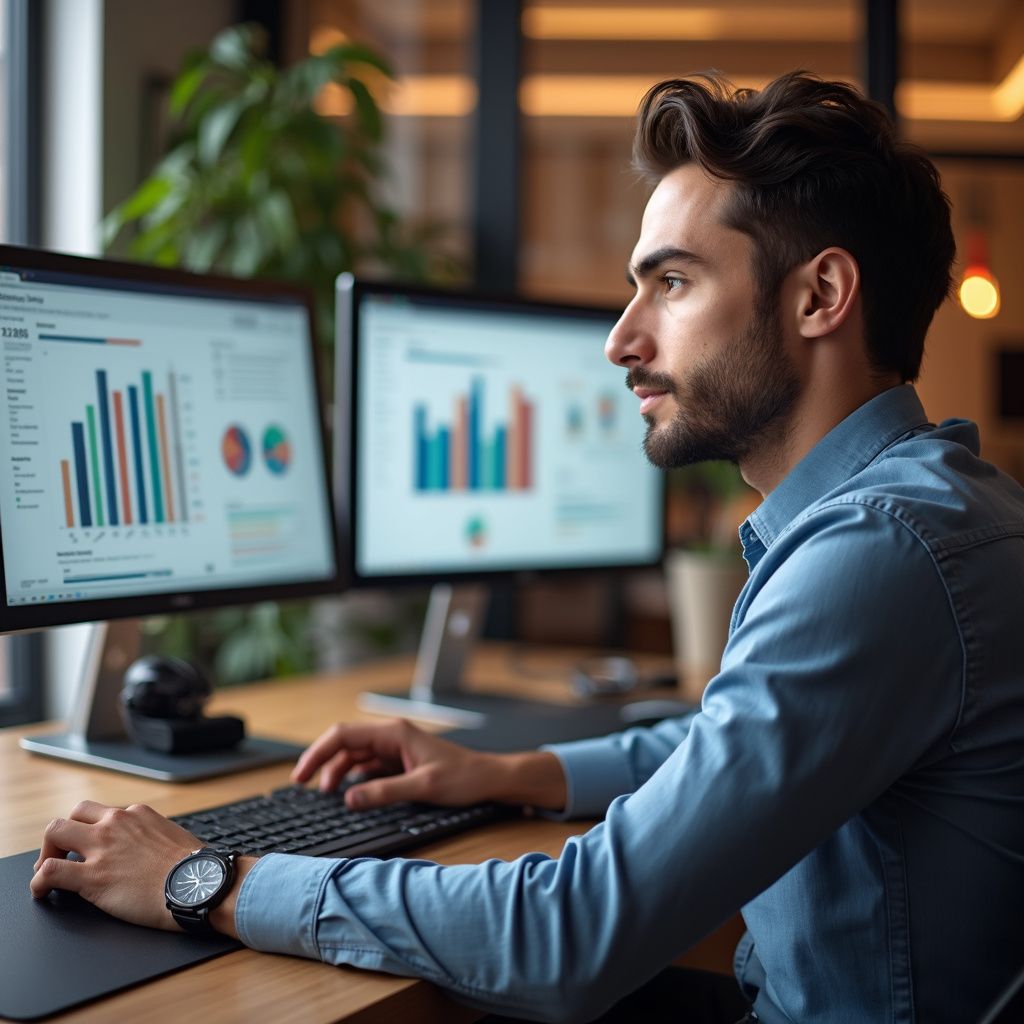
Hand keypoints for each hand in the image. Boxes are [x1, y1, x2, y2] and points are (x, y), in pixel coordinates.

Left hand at [30, 801, 199, 929]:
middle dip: (63, 835)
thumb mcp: (173, 837)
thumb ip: (154, 835)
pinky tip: (42, 892)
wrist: (199, 885)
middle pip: (73, 814)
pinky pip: (50, 871)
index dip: (91, 830)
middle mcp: (117, 823)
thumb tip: (150, 848)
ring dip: (47, 852)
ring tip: (46, 871)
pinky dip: (39, 881)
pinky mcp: (92, 877)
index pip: (102, 812)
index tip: (90, 846)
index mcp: (137, 814)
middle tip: (63, 854)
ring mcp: (102, 848)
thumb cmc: (193, 867)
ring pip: (55, 832)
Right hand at [292, 717, 568, 812]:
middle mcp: (392, 736)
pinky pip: (369, 767)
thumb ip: (385, 792)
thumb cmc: (464, 777)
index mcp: (395, 732)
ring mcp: (395, 748)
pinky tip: (349, 793)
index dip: (318, 753)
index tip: (302, 774)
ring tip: (327, 795)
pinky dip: (355, 778)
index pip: (344, 735)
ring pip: (355, 756)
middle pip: (345, 744)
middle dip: (323, 763)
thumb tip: (349, 798)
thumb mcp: (423, 787)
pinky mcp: (400, 762)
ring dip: (338, 773)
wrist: (490, 779)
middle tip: (303, 786)